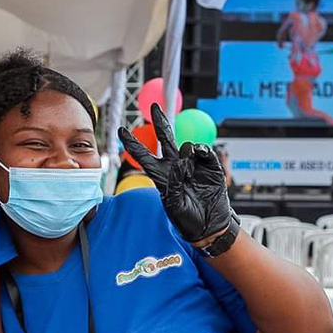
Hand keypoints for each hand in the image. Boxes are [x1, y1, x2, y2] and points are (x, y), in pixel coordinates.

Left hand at [117, 103, 230, 243]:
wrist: (211, 225)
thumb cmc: (188, 220)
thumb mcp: (174, 206)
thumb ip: (173, 186)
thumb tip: (180, 164)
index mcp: (161, 176)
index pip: (143, 157)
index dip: (132, 144)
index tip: (121, 130)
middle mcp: (175, 166)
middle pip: (165, 139)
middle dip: (160, 122)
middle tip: (155, 107)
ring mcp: (192, 164)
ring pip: (185, 145)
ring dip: (185, 153)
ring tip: (189, 171)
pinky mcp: (209, 165)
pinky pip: (203, 150)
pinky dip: (201, 152)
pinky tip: (199, 158)